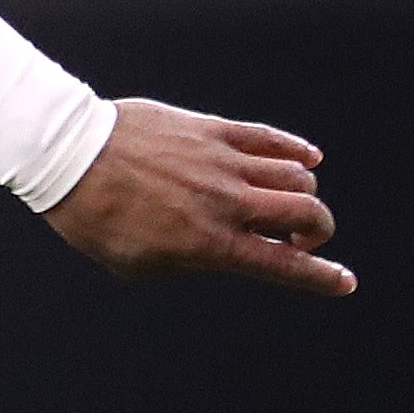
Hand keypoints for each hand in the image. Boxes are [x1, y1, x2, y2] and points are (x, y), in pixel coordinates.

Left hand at [44, 98, 354, 296]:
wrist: (69, 158)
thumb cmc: (94, 219)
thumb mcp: (139, 262)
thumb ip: (188, 259)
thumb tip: (219, 250)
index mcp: (209, 244)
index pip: (282, 265)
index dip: (321, 277)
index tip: (344, 282)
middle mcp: (226, 202)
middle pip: (306, 213)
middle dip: (318, 232)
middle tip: (300, 239)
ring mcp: (223, 161)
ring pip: (295, 174)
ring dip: (302, 194)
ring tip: (284, 203)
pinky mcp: (213, 130)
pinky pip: (269, 138)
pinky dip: (296, 149)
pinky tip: (307, 157)